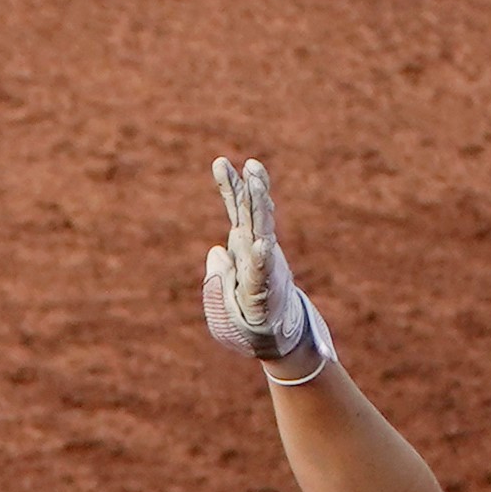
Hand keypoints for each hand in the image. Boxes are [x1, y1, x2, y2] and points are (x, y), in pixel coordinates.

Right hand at [198, 156, 321, 371]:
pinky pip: (245, 211)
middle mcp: (261, 261)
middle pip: (258, 227)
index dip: (260, 259)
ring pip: (254, 214)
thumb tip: (218, 251)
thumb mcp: (232, 316)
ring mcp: (257, 247)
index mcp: (258, 286)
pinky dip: (243, 192)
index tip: (262, 248)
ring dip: (252, 189)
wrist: (273, 326)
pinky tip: (249, 170)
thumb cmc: (250, 325)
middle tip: (251, 174)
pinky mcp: (249, 240)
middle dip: (254, 201)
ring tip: (251, 165)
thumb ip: (222, 287)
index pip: (259, 269)